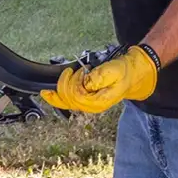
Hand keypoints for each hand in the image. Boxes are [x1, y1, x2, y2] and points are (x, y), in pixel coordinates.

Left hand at [41, 46, 158, 113]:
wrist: (129, 76)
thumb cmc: (123, 73)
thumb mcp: (114, 70)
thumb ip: (101, 76)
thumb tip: (87, 82)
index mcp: (99, 102)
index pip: (77, 97)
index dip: (74, 83)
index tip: (78, 71)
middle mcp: (91, 106)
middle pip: (68, 100)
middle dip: (67, 83)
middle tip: (75, 71)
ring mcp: (86, 105)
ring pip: (64, 102)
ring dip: (62, 87)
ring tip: (71, 75)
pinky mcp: (82, 100)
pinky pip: (64, 102)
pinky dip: (55, 96)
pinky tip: (47, 93)